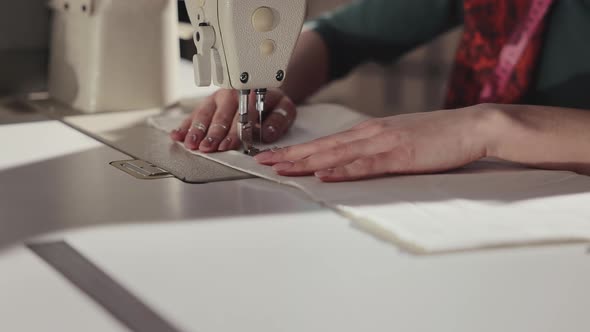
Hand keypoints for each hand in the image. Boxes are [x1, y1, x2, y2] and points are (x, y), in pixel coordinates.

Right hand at [170, 89, 295, 151]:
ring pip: (205, 113)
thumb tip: (269, 133)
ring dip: (196, 130)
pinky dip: (184, 125)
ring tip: (190, 144)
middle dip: (212, 133)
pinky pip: (194, 114)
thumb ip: (278, 120)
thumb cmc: (273, 103)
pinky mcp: (207, 104)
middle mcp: (232, 94)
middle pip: (220, 115)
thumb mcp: (284, 108)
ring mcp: (217, 98)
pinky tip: (176, 135)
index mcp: (251, 94)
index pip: (242, 115)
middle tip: (207, 147)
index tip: (228, 144)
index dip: (234, 131)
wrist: (265, 90)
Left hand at [255, 105, 491, 181]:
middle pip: (323, 147)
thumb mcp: (400, 140)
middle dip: (291, 156)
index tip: (276, 157)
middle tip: (263, 162)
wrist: (471, 126)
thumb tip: (353, 163)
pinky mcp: (401, 155)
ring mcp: (384, 143)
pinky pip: (366, 165)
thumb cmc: (438, 136)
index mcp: (370, 131)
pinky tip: (324, 175)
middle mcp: (371, 133)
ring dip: (307, 163)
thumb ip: (376, 150)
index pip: (327, 143)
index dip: (299, 151)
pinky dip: (343, 170)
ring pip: (337, 154)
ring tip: (282, 169)